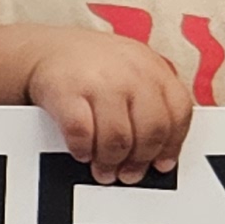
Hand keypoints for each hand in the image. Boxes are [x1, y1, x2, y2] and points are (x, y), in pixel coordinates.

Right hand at [26, 32, 188, 183]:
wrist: (46, 48)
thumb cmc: (94, 68)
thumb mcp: (133, 72)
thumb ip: (152, 103)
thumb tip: (162, 154)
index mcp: (153, 68)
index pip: (178, 112)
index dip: (171, 145)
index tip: (161, 164)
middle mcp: (130, 72)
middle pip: (152, 129)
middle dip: (140, 160)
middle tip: (129, 174)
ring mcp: (98, 81)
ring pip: (118, 138)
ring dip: (111, 161)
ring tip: (104, 169)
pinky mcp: (66, 91)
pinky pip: (82, 134)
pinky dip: (83, 150)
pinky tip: (82, 152)